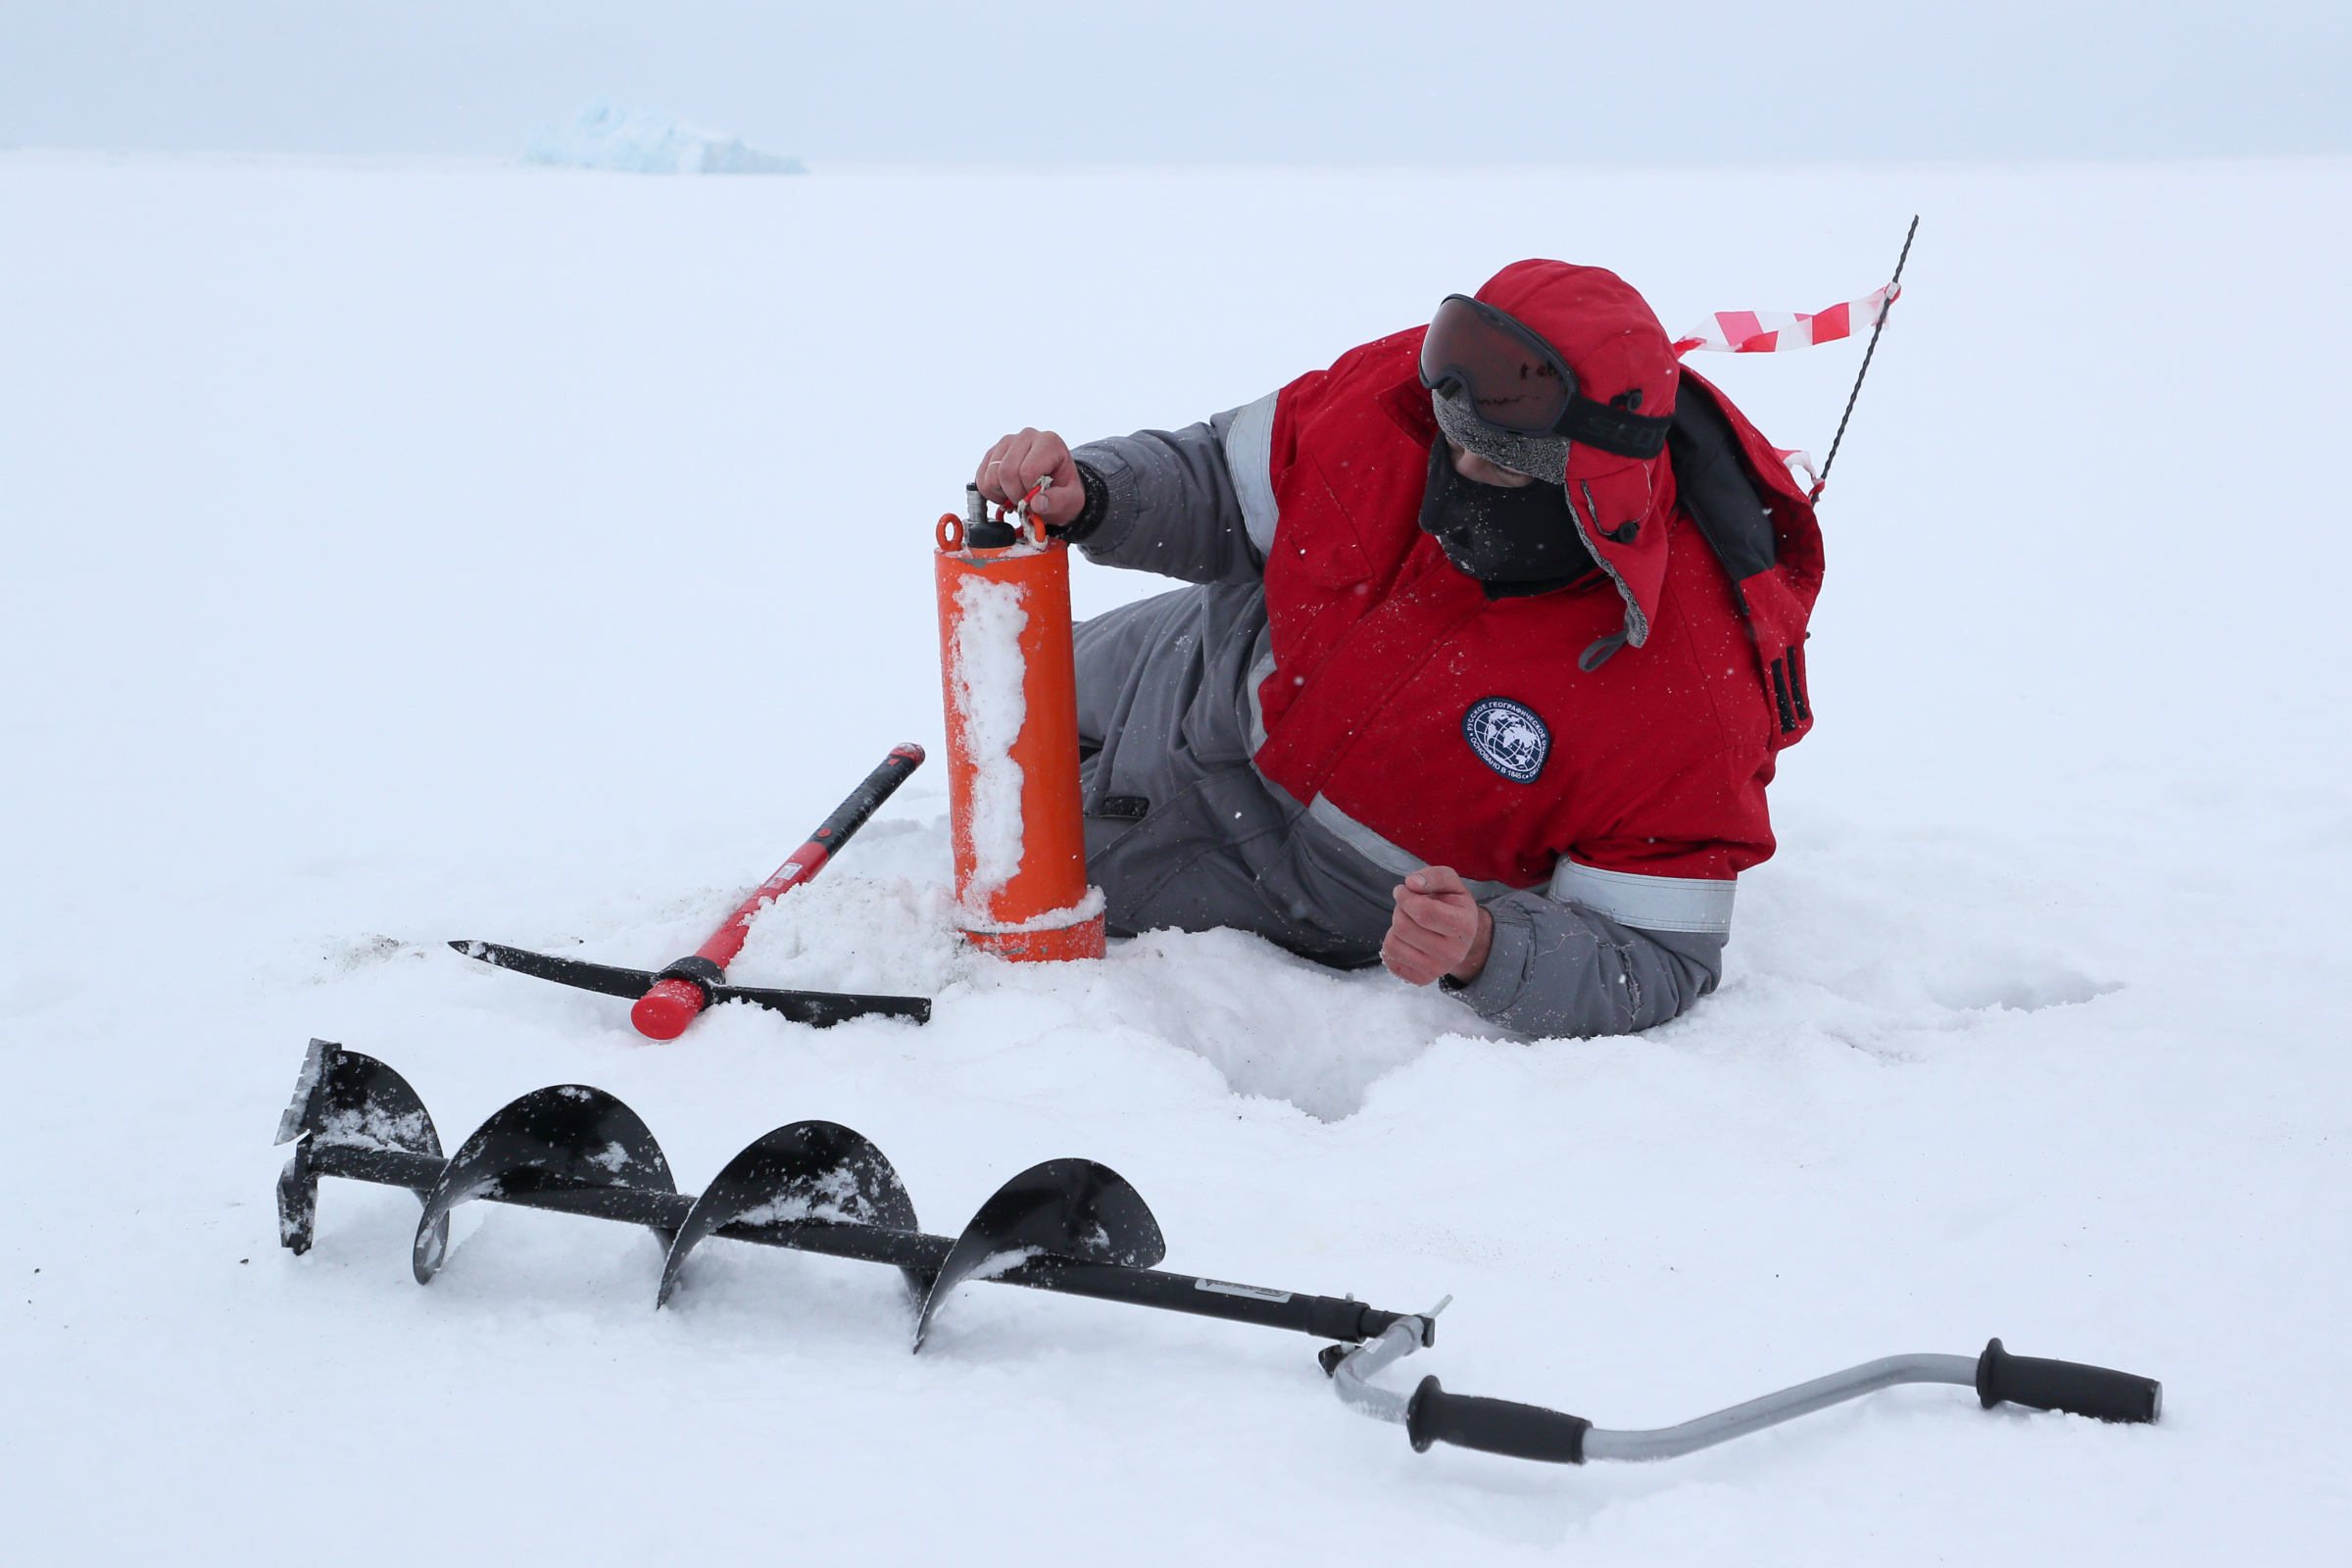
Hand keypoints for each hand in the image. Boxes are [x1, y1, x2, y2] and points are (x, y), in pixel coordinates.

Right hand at [975, 428, 1082, 522]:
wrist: (1055, 484)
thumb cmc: (1064, 489)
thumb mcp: (1071, 499)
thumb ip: (1058, 501)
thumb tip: (1036, 503)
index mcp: (1049, 442)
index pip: (1028, 470)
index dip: (1029, 492)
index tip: (1036, 499)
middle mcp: (1027, 436)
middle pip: (1006, 471)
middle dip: (1014, 494)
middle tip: (1025, 501)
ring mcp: (1007, 442)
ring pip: (991, 474)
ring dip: (1001, 493)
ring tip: (1016, 495)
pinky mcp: (993, 452)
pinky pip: (981, 476)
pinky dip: (990, 491)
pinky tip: (1004, 492)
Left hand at [1382, 865, 1493, 986]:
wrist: (1462, 938)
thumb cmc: (1453, 906)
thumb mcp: (1452, 884)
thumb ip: (1435, 876)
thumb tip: (1411, 883)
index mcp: (1464, 926)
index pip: (1423, 912)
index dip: (1405, 897)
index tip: (1402, 890)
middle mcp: (1453, 953)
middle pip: (1404, 927)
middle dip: (1399, 910)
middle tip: (1407, 906)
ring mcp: (1437, 970)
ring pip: (1392, 944)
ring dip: (1394, 927)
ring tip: (1408, 922)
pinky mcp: (1422, 979)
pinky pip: (1389, 959)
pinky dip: (1392, 943)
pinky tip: (1406, 939)